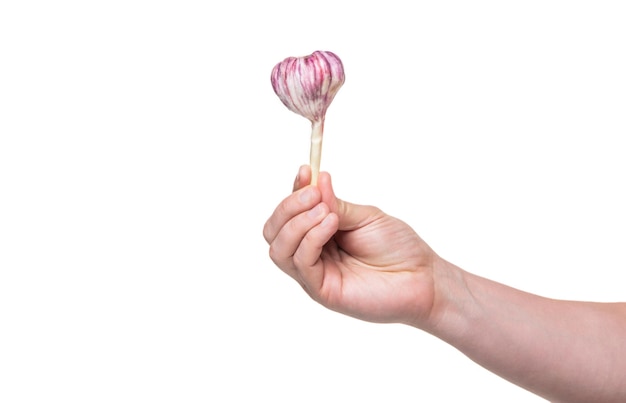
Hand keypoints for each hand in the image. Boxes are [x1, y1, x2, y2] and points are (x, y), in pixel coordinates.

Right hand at [263, 166, 439, 325]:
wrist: (422, 277)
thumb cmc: (398, 247)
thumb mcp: (365, 216)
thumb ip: (336, 203)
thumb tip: (316, 179)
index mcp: (319, 234)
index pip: (289, 214)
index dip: (293, 191)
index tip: (305, 169)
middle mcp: (311, 254)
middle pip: (274, 231)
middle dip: (287, 207)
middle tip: (313, 194)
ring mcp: (314, 274)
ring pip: (279, 248)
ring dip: (297, 222)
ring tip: (326, 211)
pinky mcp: (321, 290)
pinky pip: (300, 262)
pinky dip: (311, 237)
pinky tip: (331, 224)